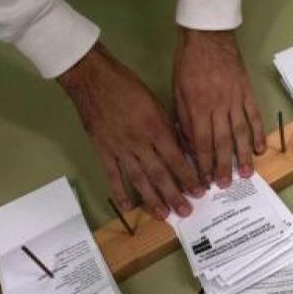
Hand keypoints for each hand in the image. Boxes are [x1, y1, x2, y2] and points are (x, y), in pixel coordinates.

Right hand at [57, 43, 203, 218]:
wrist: (92, 79)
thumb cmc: (127, 86)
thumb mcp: (155, 102)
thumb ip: (168, 127)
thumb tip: (183, 149)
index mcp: (155, 127)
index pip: (176, 158)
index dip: (188, 176)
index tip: (199, 190)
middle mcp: (139, 142)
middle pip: (160, 173)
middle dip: (175, 194)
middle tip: (186, 211)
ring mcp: (119, 148)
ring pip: (139, 179)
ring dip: (152, 199)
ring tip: (164, 215)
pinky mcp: (103, 151)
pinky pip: (113, 176)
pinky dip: (120, 193)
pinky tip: (128, 207)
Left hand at [173, 28, 265, 186]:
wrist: (207, 37)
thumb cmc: (187, 64)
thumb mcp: (177, 91)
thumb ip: (182, 118)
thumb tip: (187, 144)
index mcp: (196, 108)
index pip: (200, 142)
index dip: (203, 163)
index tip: (204, 180)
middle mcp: (217, 107)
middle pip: (221, 142)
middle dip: (223, 166)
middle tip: (225, 185)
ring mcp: (234, 100)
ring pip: (240, 133)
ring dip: (242, 155)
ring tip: (245, 174)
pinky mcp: (247, 93)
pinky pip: (254, 117)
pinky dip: (258, 133)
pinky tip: (260, 149)